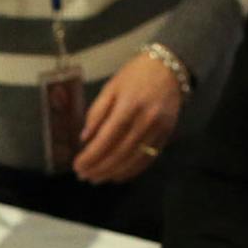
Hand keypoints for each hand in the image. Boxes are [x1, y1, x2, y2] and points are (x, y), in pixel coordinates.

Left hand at [72, 52, 183, 183]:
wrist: (170, 69)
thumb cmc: (135, 75)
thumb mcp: (111, 87)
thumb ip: (97, 113)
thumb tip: (85, 139)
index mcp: (128, 106)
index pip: (107, 138)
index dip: (91, 156)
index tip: (77, 166)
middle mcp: (145, 121)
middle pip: (119, 153)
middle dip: (99, 168)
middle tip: (83, 176)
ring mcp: (158, 131)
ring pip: (133, 160)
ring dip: (113, 173)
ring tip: (96, 179)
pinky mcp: (166, 136)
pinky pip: (148, 159)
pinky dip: (131, 171)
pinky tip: (117, 176)